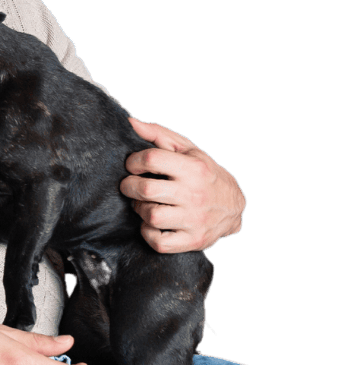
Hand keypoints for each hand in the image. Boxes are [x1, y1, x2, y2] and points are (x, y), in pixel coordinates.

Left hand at [121, 117, 245, 253]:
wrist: (234, 207)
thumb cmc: (205, 174)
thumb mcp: (188, 150)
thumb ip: (158, 134)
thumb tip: (131, 123)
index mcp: (194, 168)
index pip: (151, 159)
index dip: (133, 161)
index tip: (133, 165)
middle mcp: (195, 194)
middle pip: (146, 190)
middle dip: (129, 186)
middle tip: (130, 185)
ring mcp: (194, 219)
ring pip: (151, 216)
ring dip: (140, 209)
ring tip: (143, 203)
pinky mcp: (192, 241)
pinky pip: (159, 242)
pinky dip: (149, 233)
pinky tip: (152, 223)